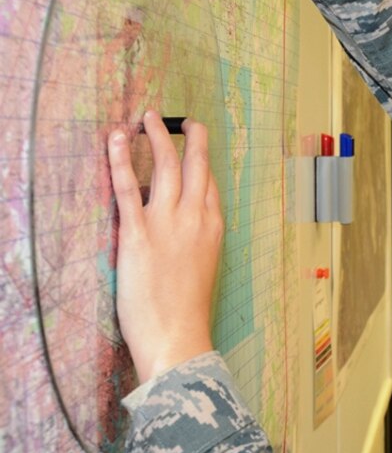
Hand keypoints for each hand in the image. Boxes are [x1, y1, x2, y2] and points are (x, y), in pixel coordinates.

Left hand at [108, 111, 223, 382]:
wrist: (178, 335)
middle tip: (185, 121)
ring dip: (157, 137)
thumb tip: (183, 230)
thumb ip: (197, 243)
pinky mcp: (137, 233)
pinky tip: (117, 138)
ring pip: (166, 167)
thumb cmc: (189, 312)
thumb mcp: (203, 270)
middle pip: (196, 167)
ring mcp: (168, 223)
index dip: (203, 164)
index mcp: (213, 229)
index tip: (196, 148)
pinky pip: (128, 188)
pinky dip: (121, 159)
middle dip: (191, 139)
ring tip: (149, 117)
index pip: (210, 185)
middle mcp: (195, 218)